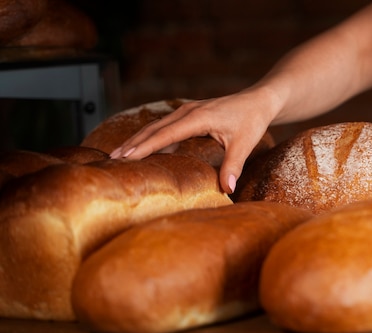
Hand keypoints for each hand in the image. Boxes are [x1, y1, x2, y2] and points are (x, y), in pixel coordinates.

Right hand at [110, 88, 277, 193]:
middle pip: (153, 129)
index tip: (126, 157)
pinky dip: (150, 137)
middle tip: (111, 159)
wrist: (258, 101)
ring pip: (156, 126)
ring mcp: (186, 111)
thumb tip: (227, 189)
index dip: (145, 146)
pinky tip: (141, 150)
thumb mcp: (245, 144)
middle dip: (132, 144)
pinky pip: (164, 127)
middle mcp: (187, 111)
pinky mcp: (188, 115)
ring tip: (118, 155)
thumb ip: (234, 166)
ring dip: (137, 140)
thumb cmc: (251, 120)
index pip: (165, 134)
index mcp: (198, 117)